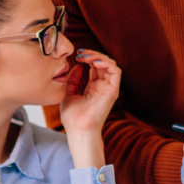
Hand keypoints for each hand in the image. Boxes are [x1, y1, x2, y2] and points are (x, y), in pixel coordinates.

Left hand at [60, 50, 120, 167]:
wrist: (78, 129)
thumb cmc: (72, 117)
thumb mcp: (67, 93)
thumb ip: (72, 80)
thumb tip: (78, 66)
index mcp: (93, 87)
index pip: (95, 66)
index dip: (87, 57)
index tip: (76, 55)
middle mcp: (103, 87)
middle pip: (103, 63)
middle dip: (92, 54)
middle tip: (80, 53)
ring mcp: (109, 88)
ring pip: (110, 64)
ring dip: (99, 57)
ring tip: (86, 57)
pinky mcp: (113, 91)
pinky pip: (116, 72)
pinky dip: (107, 63)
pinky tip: (94, 63)